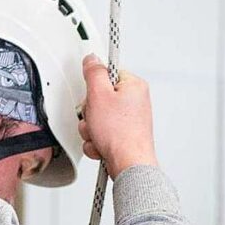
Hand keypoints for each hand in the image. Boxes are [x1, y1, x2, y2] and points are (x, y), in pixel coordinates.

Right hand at [76, 56, 156, 177]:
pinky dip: (97, 141)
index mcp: (133, 86)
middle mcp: (134, 102)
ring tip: (99, 135)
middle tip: (96, 118)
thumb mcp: (100, 95)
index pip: (107, 74)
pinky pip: (101, 133)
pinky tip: (102, 145)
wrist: (129, 165)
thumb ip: (94, 72)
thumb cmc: (121, 135)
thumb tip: (92, 59)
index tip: (92, 94)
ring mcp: (128, 121)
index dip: (94, 86)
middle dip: (90, 112)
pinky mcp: (122, 136)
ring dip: (91, 129)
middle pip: (99, 98)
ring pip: (97, 118)